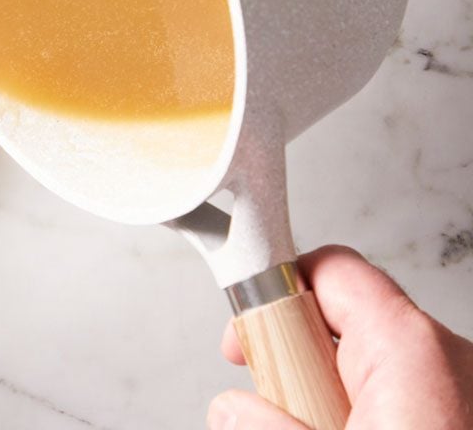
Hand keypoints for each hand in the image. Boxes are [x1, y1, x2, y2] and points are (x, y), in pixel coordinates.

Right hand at [209, 245, 472, 428]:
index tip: (244, 322)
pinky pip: (391, 388)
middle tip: (275, 397)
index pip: (330, 268)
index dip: (275, 289)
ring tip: (315, 421)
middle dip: (297, 355)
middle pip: (340, 317)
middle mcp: (444, 355)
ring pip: (364, 359)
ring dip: (327, 388)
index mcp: (411, 345)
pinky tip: (340, 427)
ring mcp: (457, 386)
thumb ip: (268, 421)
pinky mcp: (458, 412)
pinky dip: (360, 407)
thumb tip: (232, 409)